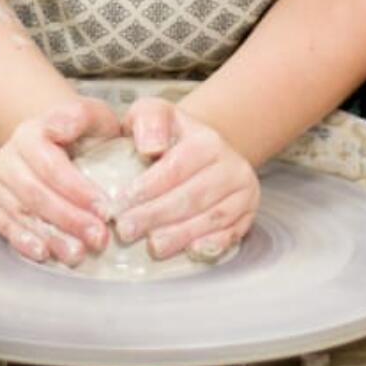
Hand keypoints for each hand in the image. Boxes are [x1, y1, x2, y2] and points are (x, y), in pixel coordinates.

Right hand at [0, 97, 119, 265]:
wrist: (56, 142)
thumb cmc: (80, 133)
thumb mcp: (91, 115)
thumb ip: (81, 115)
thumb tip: (62, 129)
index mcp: (31, 133)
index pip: (51, 165)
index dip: (78, 189)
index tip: (105, 208)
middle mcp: (9, 157)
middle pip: (36, 193)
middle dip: (70, 218)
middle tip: (99, 236)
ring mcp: (0, 182)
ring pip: (23, 212)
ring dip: (52, 236)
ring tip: (79, 252)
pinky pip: (6, 226)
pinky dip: (25, 242)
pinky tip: (46, 253)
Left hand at [112, 98, 260, 261]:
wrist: (199, 151)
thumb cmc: (167, 135)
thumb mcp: (153, 114)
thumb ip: (148, 119)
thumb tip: (151, 146)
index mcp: (207, 140)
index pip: (174, 169)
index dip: (145, 189)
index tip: (118, 206)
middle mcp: (231, 164)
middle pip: (192, 196)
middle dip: (156, 216)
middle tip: (126, 231)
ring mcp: (243, 190)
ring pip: (212, 217)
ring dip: (180, 235)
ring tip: (153, 246)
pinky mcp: (248, 212)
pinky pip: (233, 232)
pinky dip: (212, 244)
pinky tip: (192, 251)